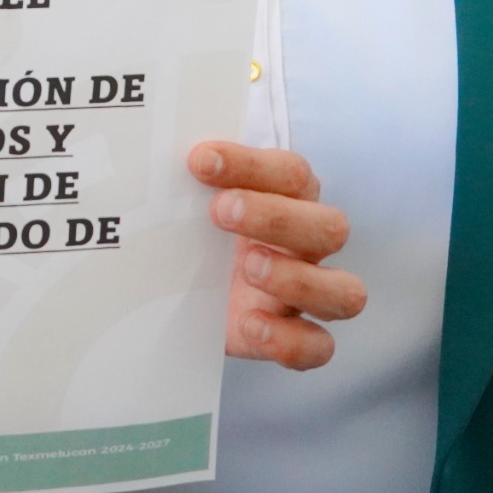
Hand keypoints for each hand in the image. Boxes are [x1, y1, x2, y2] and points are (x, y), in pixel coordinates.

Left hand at [191, 140, 366, 369]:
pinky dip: (289, 339)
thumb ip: (183, 179)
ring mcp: (304, 295)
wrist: (174, 293)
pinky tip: (249, 324)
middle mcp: (306, 246)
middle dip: (276, 217)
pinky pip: (317, 347)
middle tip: (220, 211)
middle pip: (330, 227)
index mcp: (289, 201)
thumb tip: (147, 145)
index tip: (201, 160)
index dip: (250, 164)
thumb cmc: (192, 230)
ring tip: (247, 267)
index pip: (292, 174)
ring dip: (299, 279)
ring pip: (345, 293)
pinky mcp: (289, 338)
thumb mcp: (186, 203)